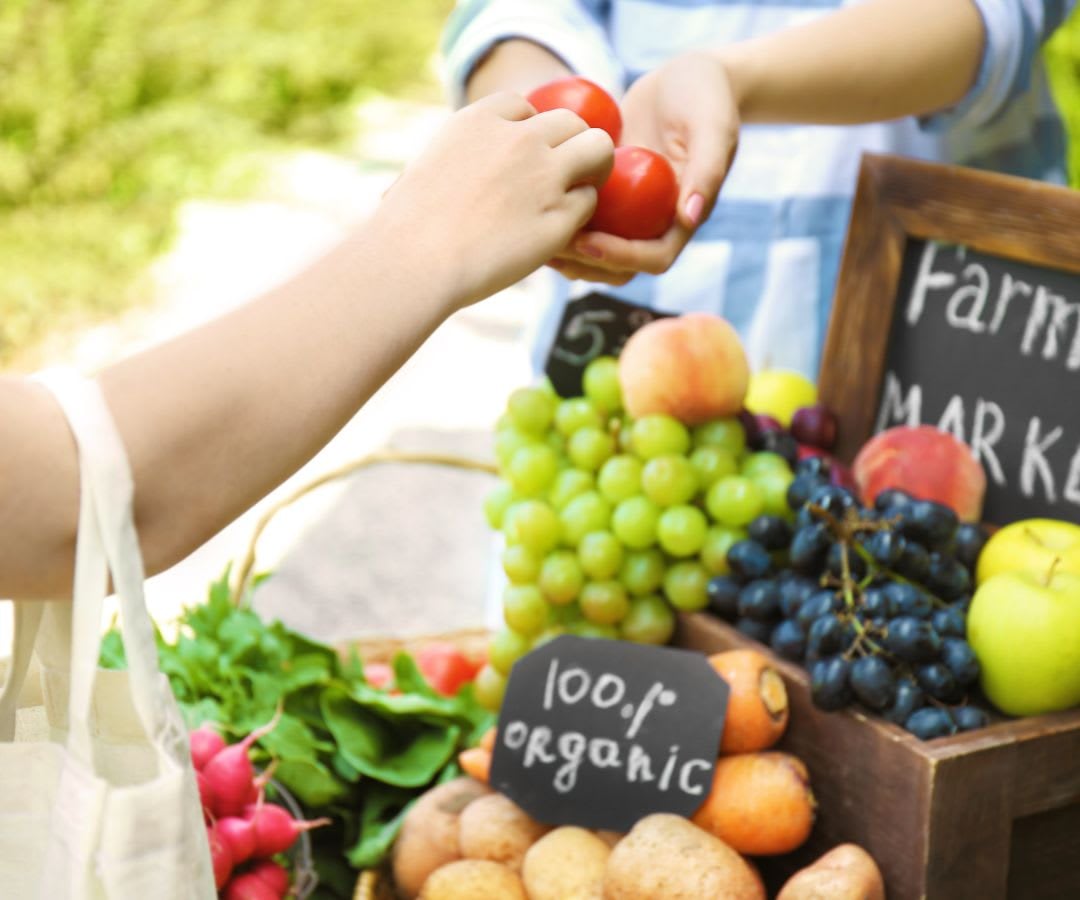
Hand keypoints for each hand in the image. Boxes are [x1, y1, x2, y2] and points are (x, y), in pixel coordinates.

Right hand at [374, 92, 613, 308]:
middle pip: (572, 122)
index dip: (529, 131)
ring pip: (598, 150)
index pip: (524, 106)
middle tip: (564, 175)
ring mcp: (544, 176)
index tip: (522, 157)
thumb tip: (449, 174)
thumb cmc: (407, 226)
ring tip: (576, 196)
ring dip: (593, 171)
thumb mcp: (427, 168)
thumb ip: (456, 158)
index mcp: (481, 119)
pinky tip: (559, 232)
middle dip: (571, 146)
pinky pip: (588, 203)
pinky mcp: (559, 217)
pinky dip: (579, 216)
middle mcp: (520, 139)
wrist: (415, 260)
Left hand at [549, 51, 739, 283]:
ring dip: (566, 252)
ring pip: (595, 250)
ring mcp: (628, 211)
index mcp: (682, 218)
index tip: (587, 242)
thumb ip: (707, 169)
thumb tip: (688, 217)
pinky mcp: (607, 193)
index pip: (654, 259)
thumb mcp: (713, 126)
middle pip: (619, 266)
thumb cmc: (705, 96)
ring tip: (532, 233)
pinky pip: (581, 217)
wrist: (686, 76)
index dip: (620, 258)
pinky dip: (557, 218)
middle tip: (550, 245)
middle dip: (585, 263)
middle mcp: (653, 222)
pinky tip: (530, 205)